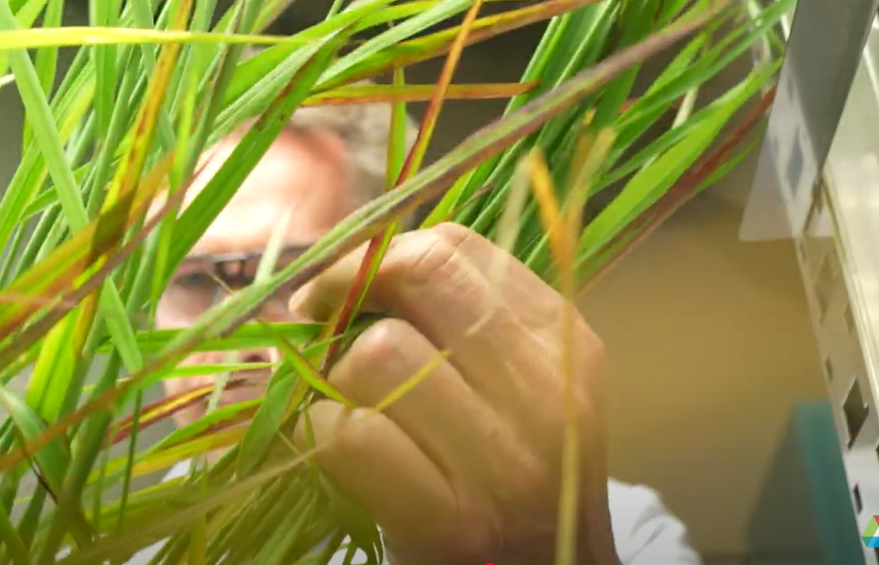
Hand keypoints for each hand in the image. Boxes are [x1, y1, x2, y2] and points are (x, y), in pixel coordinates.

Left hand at [290, 223, 618, 564]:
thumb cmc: (508, 474)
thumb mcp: (515, 383)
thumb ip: (456, 321)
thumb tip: (345, 267)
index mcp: (561, 339)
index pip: (454, 246)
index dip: (379, 255)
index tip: (345, 287)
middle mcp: (546, 391)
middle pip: (420, 276)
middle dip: (345, 288)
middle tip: (317, 320)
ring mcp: (505, 460)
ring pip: (378, 353)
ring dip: (333, 374)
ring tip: (339, 399)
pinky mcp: (454, 523)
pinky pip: (351, 435)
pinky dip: (321, 432)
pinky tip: (335, 447)